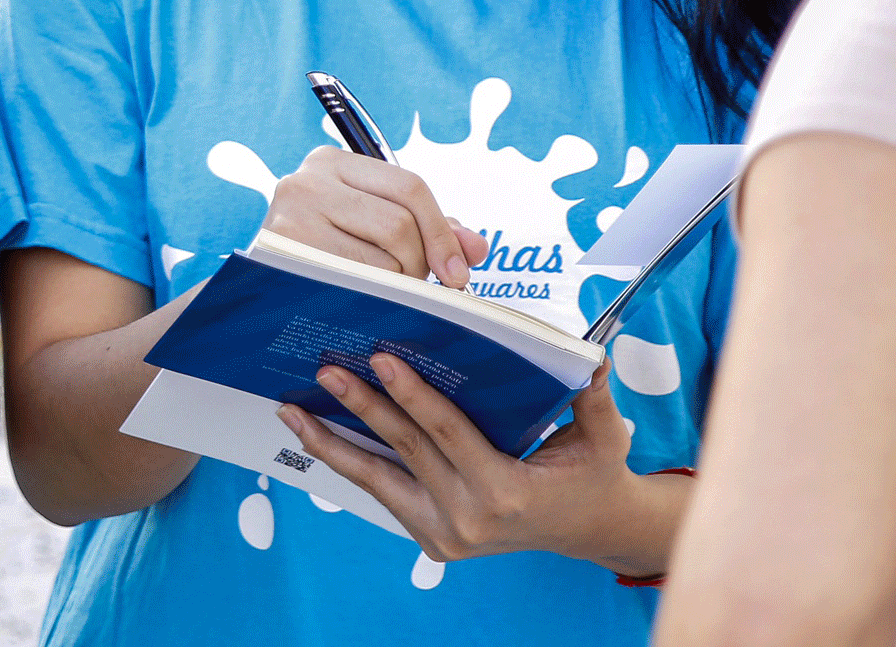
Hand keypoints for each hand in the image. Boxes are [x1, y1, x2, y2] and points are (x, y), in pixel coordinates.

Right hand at [262, 146, 487, 286]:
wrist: (257, 286)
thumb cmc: (324, 250)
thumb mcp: (372, 225)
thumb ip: (427, 229)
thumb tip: (476, 249)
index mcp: (333, 162)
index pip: (409, 186)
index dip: (443, 232)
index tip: (458, 273)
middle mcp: (308, 180)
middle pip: (399, 224)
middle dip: (419, 264)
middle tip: (415, 287)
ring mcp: (293, 216)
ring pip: (382, 258)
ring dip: (398, 287)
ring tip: (386, 294)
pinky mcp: (287, 255)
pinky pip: (358, 284)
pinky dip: (376, 300)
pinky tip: (369, 304)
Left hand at [276, 357, 681, 575]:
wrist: (584, 527)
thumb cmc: (591, 474)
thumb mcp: (603, 438)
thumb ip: (594, 400)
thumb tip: (591, 356)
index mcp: (506, 492)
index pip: (447, 434)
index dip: (412, 395)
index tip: (380, 359)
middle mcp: (468, 519)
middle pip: (405, 450)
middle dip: (362, 407)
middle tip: (327, 370)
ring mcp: (444, 534)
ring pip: (377, 480)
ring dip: (331, 443)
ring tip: (292, 410)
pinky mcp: (429, 539)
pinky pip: (382, 493)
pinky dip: (347, 463)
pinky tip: (314, 433)